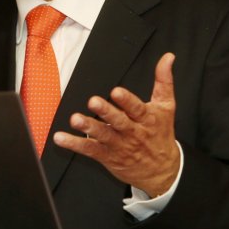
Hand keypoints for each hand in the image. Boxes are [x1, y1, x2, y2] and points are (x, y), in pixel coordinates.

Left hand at [53, 52, 179, 196]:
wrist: (162, 171)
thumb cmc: (161, 133)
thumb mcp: (166, 107)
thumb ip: (164, 81)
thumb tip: (168, 57)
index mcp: (147, 118)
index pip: (137, 109)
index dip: (127, 101)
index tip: (116, 91)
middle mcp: (133, 132)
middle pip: (119, 122)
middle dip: (106, 112)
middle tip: (93, 101)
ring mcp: (119, 145)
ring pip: (103, 136)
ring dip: (88, 128)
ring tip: (75, 119)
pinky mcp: (108, 156)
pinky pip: (90, 150)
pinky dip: (74, 145)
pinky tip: (60, 138)